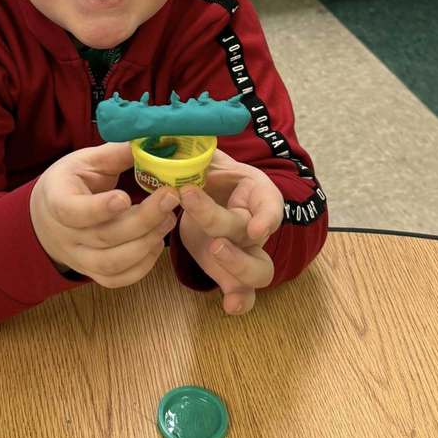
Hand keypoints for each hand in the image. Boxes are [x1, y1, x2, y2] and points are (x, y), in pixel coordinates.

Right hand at [30, 142, 179, 288]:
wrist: (47, 217)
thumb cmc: (70, 182)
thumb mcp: (84, 161)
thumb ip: (114, 154)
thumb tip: (149, 140)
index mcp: (57, 200)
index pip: (72, 211)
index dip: (98, 208)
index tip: (125, 197)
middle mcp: (65, 236)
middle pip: (104, 236)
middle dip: (143, 219)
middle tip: (170, 197)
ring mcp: (79, 259)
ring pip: (113, 263)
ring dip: (146, 243)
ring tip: (169, 218)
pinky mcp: (94, 273)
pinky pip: (118, 279)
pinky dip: (142, 265)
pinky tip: (157, 242)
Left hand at [178, 149, 283, 314]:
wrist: (209, 188)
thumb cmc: (208, 170)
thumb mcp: (204, 154)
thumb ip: (191, 146)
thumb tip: (166, 131)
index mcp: (254, 190)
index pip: (271, 203)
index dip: (267, 218)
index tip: (254, 228)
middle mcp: (255, 221)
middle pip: (254, 237)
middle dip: (237, 240)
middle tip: (214, 240)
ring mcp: (245, 249)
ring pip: (258, 268)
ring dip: (238, 268)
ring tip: (214, 256)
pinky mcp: (230, 269)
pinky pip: (244, 290)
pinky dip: (240, 300)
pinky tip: (230, 307)